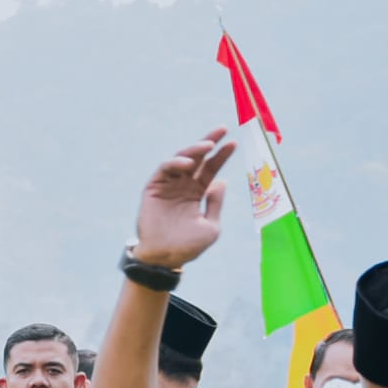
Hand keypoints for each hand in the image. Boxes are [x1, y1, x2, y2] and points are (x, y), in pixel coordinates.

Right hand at [133, 128, 236, 267]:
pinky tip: (189, 164)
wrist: (165, 258)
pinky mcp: (153, 188)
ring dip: (194, 150)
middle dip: (209, 142)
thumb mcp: (211, 225)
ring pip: (182, 159)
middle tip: (222, 129)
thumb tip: (222, 181)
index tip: (233, 143)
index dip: (221, 155)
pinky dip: (176, 163)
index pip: (211, 169)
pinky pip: (165, 169)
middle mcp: (183, 186)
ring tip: (207, 145)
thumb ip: (216, 203)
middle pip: (198, 158)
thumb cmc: (188, 246)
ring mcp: (168, 186)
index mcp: (196, 193)